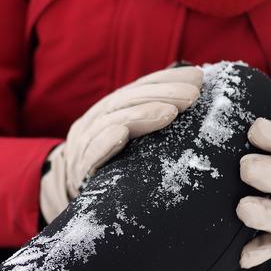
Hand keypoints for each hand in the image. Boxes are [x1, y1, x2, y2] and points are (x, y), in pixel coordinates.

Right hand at [40, 65, 203, 223]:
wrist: (72, 192)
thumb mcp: (132, 139)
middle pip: (128, 100)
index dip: (167, 80)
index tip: (197, 78)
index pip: (140, 88)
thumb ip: (153, 122)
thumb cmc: (113, 165)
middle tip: (192, 95)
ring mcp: (84, 143)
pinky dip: (105, 142)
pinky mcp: (79, 169)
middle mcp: (96, 119)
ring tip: (171, 113)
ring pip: (111, 121)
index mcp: (111, 109)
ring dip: (142, 114)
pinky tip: (122, 134)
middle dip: (163, 94)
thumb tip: (194, 102)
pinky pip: (90, 153)